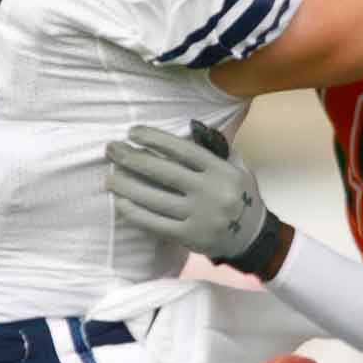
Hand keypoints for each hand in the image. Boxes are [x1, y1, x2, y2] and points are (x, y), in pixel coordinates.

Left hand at [106, 122, 267, 261]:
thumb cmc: (239, 195)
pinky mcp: (190, 237)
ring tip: (109, 177)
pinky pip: (155, 224)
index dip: (155, 139)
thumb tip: (190, 126)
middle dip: (132, 159)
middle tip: (111, 150)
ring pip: (155, 199)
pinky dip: (135, 212)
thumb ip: (214, 148)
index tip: (132, 132)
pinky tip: (121, 202)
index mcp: (221, 170)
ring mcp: (200, 216)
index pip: (183, 150)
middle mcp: (211, 192)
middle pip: (164, 172)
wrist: (252, 236)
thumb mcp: (235, 166)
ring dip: (127, 186)